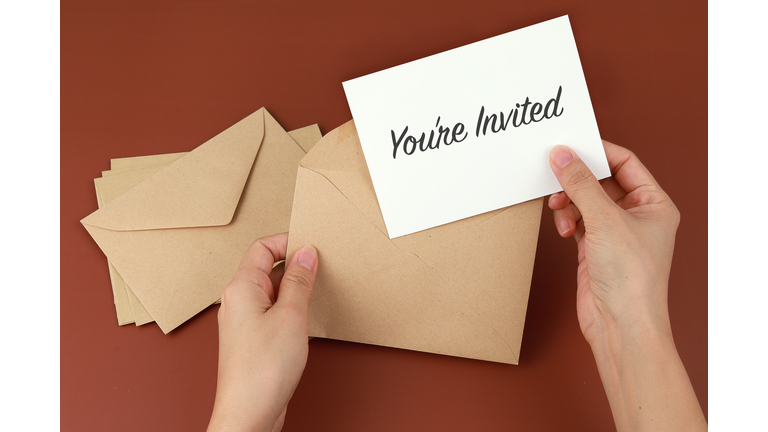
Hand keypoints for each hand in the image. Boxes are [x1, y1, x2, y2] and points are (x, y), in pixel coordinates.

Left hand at [207, 233, 317, 431]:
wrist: (248, 413)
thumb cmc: (262, 370)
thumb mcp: (290, 316)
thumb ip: (298, 281)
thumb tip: (306, 254)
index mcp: (241, 288)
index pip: (262, 247)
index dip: (288, 241)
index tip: (312, 245)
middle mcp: (237, 301)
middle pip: (265, 266)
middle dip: (293, 263)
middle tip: (320, 266)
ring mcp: (243, 321)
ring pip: (270, 290)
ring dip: (293, 287)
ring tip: (315, 291)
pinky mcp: (252, 339)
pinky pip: (271, 311)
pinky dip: (289, 307)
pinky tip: (305, 317)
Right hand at [548, 141, 678, 346]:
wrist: (621, 325)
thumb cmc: (632, 280)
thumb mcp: (605, 221)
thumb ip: (581, 184)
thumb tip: (563, 155)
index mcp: (654, 204)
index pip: (624, 162)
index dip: (597, 152)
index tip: (570, 145)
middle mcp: (636, 216)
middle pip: (600, 181)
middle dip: (577, 181)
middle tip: (555, 175)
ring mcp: (615, 233)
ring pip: (585, 201)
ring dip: (568, 202)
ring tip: (560, 210)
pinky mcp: (595, 248)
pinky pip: (576, 221)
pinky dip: (566, 221)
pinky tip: (564, 230)